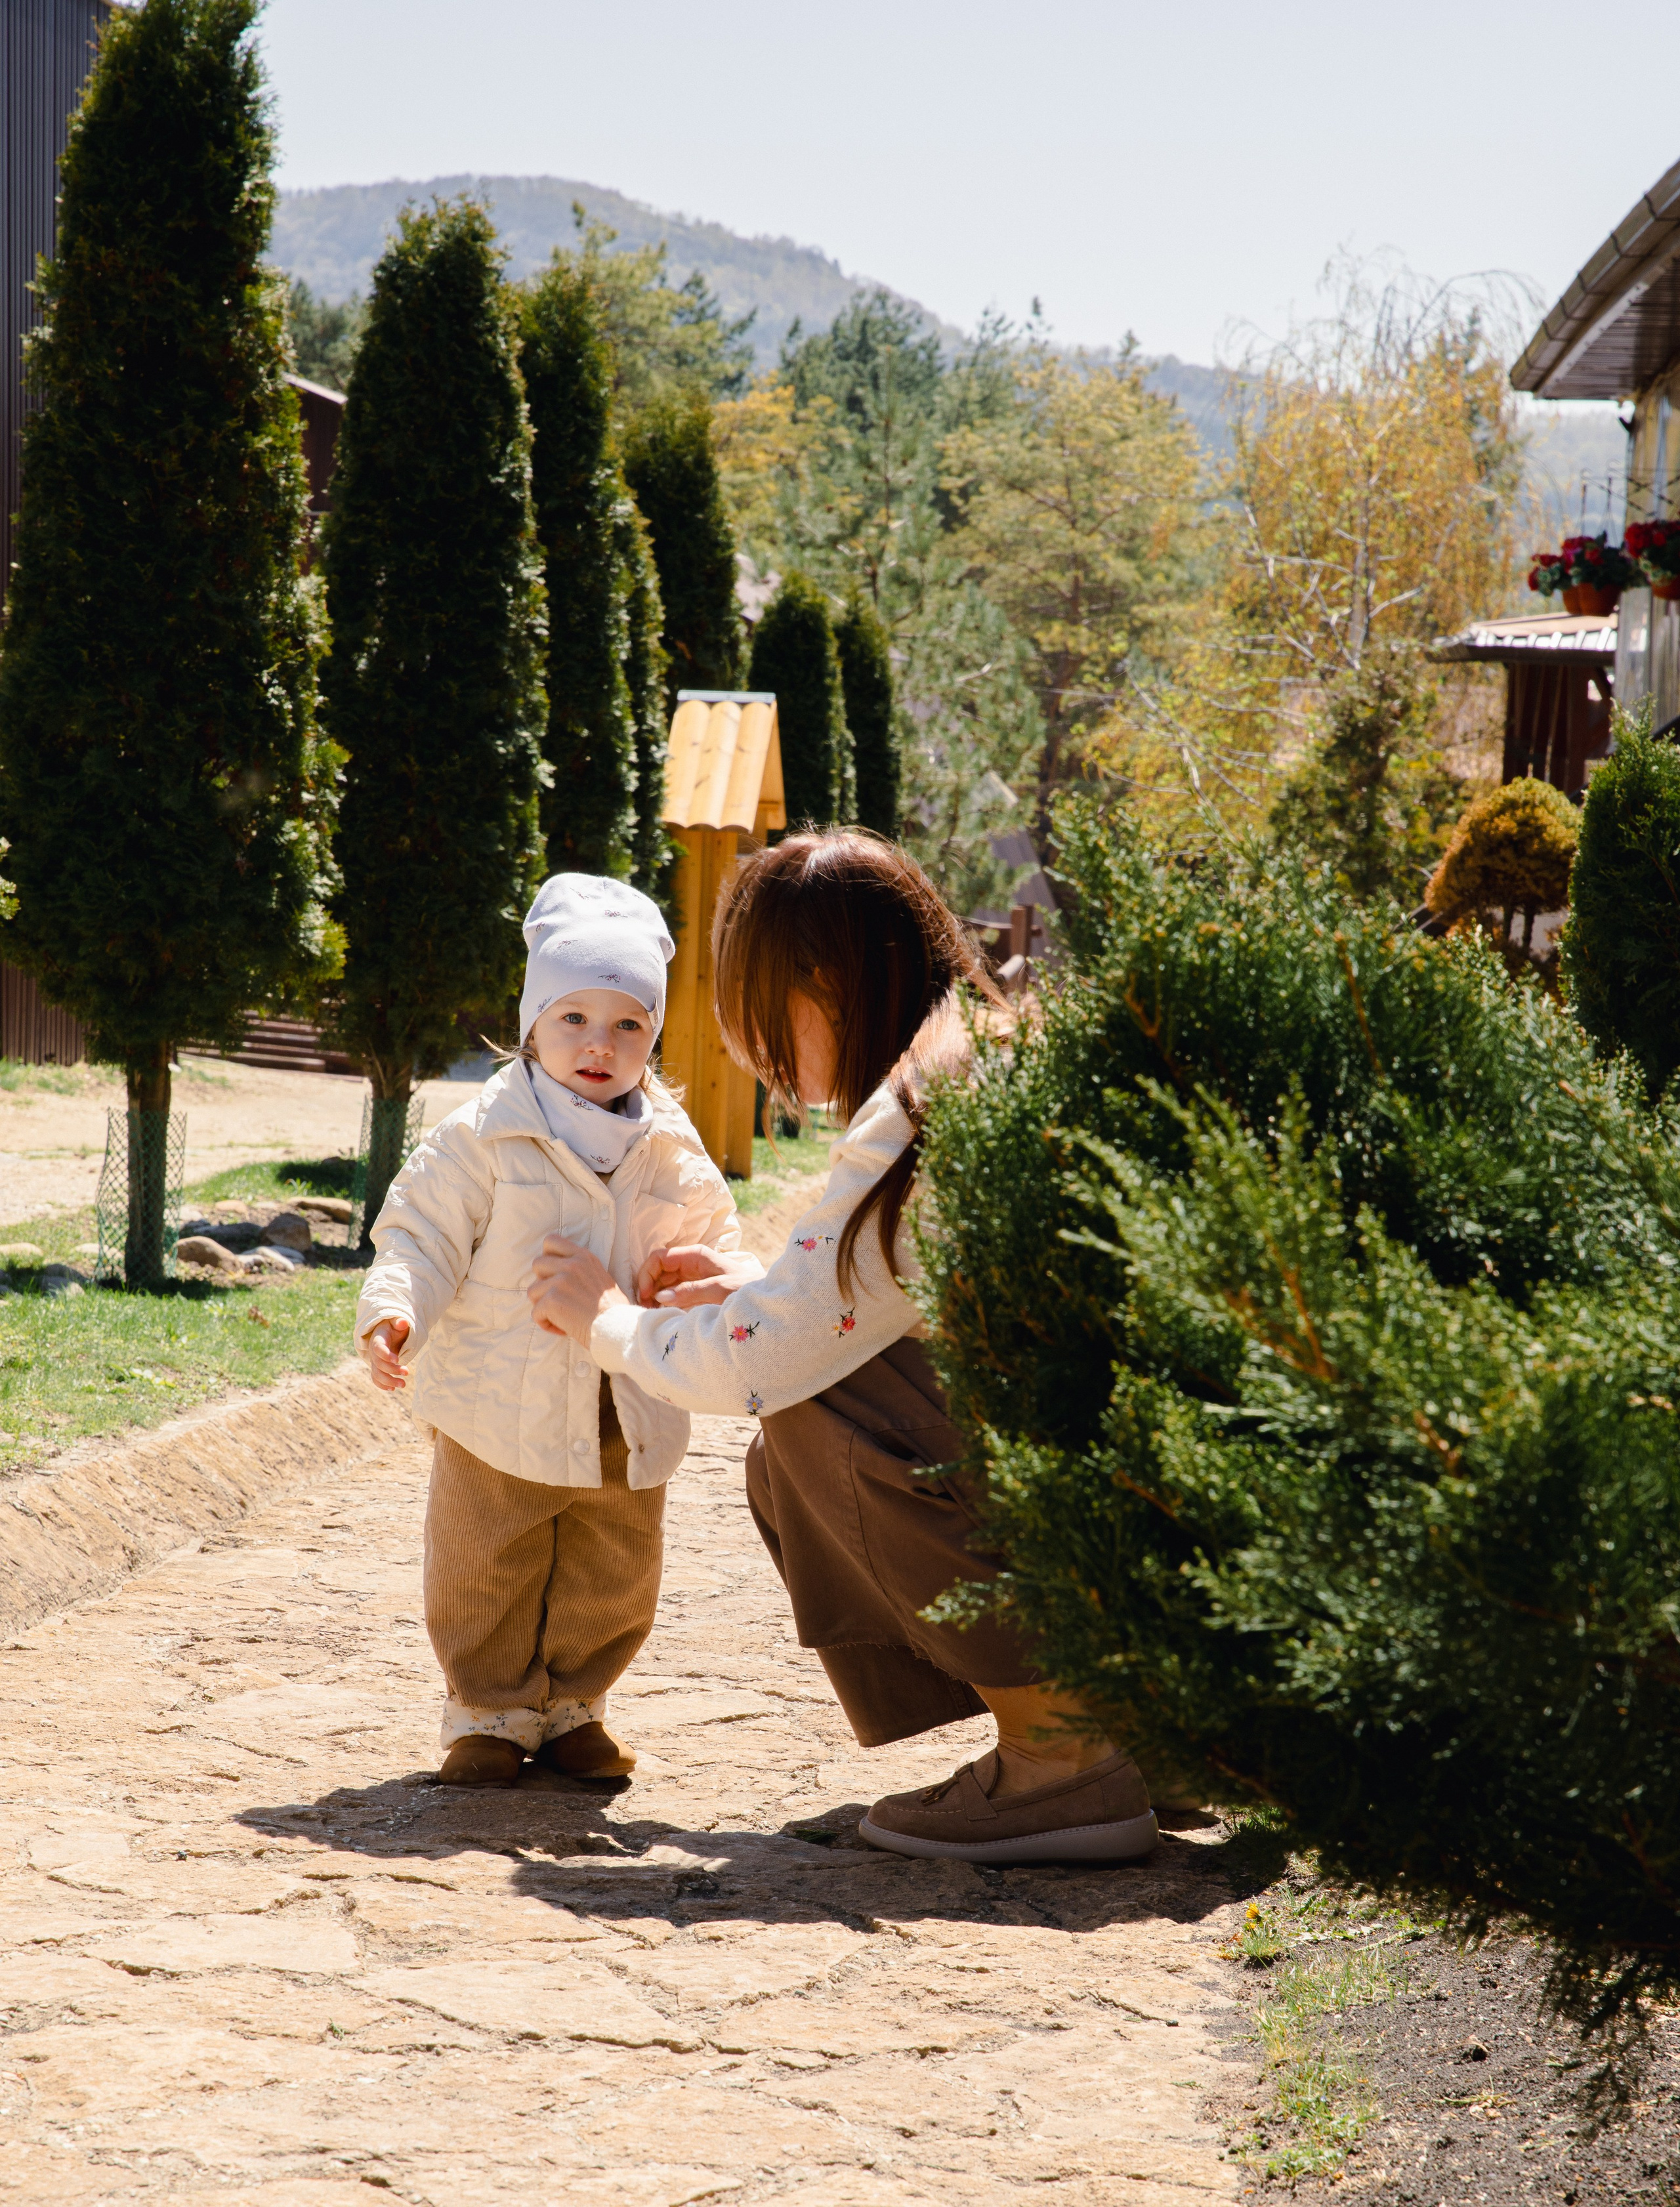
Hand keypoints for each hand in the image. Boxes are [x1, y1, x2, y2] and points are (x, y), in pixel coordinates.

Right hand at [366, 1317, 410, 1391]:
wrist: (387, 1333)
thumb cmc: (393, 1327)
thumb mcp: (396, 1323)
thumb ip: (399, 1323)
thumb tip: (403, 1322)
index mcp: (377, 1339)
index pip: (378, 1348)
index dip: (386, 1355)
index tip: (398, 1359)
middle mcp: (373, 1352)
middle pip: (378, 1364)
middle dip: (392, 1370)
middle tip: (407, 1372)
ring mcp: (374, 1361)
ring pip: (377, 1374)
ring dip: (389, 1381)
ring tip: (403, 1385)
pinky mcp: (377, 1368)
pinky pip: (376, 1379)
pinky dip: (382, 1385)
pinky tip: (393, 1389)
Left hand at [528, 1236, 629, 1340]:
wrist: (618, 1328)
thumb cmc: (612, 1310)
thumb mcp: (600, 1277)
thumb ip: (580, 1270)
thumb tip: (556, 1273)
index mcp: (583, 1257)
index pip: (551, 1241)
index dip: (547, 1257)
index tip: (554, 1273)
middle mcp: (571, 1265)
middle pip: (537, 1264)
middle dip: (542, 1283)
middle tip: (557, 1298)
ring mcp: (561, 1281)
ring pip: (532, 1291)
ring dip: (543, 1306)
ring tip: (560, 1316)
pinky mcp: (552, 1300)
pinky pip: (535, 1313)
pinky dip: (546, 1324)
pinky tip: (562, 1328)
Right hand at [636, 1243, 765, 1308]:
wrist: (767, 1300)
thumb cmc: (747, 1290)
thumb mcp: (720, 1290)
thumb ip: (691, 1292)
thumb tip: (660, 1296)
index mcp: (696, 1256)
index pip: (660, 1257)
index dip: (647, 1274)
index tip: (645, 1295)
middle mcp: (691, 1264)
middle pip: (658, 1270)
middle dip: (647, 1287)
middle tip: (645, 1308)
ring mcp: (692, 1278)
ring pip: (662, 1283)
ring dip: (653, 1296)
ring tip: (651, 1314)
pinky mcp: (694, 1291)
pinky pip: (671, 1294)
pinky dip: (663, 1303)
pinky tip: (661, 1314)